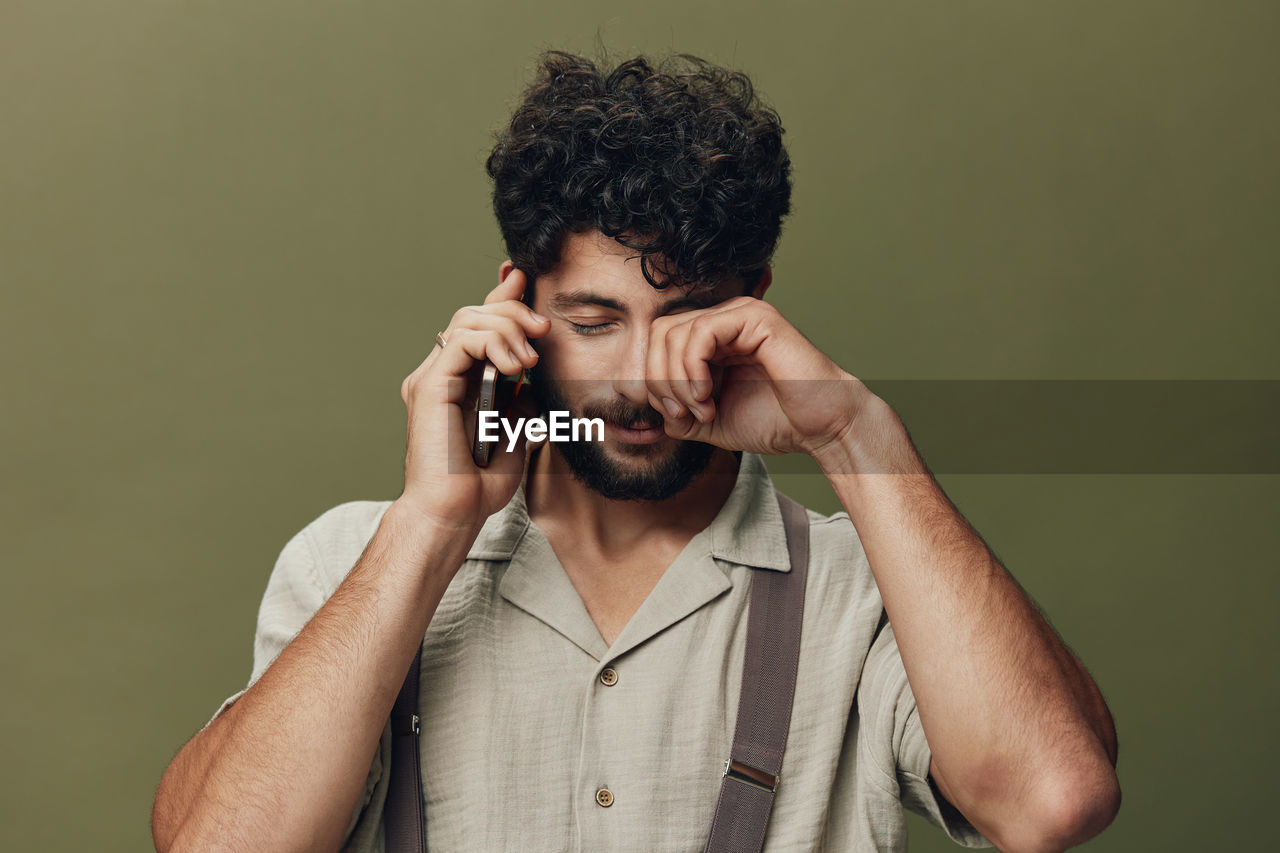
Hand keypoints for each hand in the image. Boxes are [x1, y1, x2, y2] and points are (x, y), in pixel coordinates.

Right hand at [396, 268, 550, 533]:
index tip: (526, 281)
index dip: (503, 301)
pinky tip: (514, 366)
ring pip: (467, 320)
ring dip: (507, 328)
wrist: (455, 511)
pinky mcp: (430, 385)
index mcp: (458, 381)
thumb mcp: (515, 429)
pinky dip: (493, 342)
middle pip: (473, 315)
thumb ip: (519, 395)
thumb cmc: (480, 483)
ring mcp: (432, 377)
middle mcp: (441, 374)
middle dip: (513, 311)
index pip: (478, 327)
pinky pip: (461, 340)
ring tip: (530, 359)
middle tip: (542, 328)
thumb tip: (533, 369)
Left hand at [644, 296, 870, 458]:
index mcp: (712, 340)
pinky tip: (706, 395)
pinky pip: (700, 332)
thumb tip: (645, 403)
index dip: (653, 380)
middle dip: (659, 380)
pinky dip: (691, 368)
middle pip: (658, 333)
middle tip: (683, 414)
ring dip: (676, 379)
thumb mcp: (709, 422)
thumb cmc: (775, 422)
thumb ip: (676, 411)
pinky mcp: (755, 318)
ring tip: (702, 409)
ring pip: (673, 332)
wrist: (820, 428)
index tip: (675, 417)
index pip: (658, 342)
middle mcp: (723, 320)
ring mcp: (739, 315)